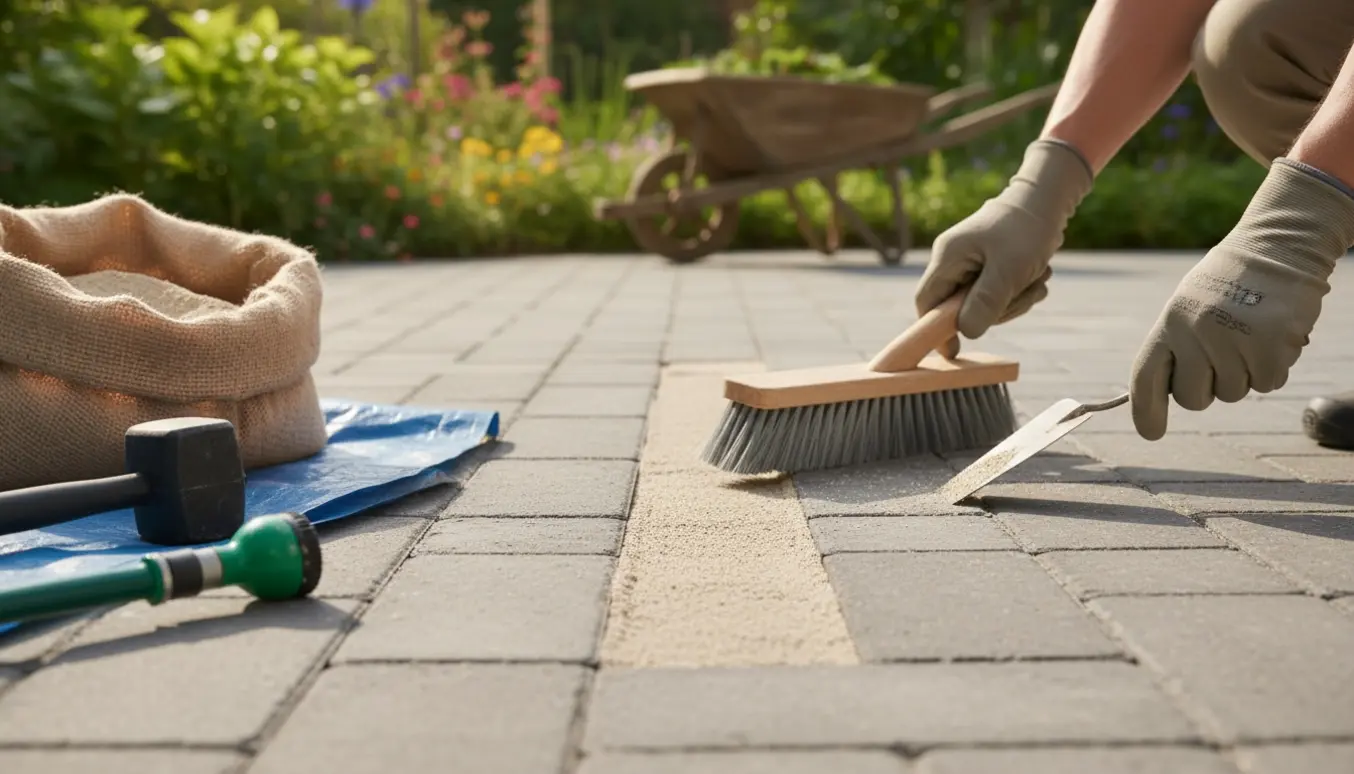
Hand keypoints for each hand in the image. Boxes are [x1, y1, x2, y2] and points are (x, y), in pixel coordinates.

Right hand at [915, 139, 1092, 354]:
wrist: (1049, 198)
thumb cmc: (1028, 230)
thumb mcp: (1009, 270)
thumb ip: (985, 302)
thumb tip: (966, 332)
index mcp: (948, 257)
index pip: (926, 302)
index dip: (935, 329)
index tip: (954, 351)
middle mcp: (953, 259)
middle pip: (959, 307)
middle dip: (995, 310)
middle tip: (1024, 293)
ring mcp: (970, 262)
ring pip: (983, 303)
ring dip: (1014, 300)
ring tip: (1038, 277)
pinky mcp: (988, 264)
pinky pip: (998, 293)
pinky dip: (1019, 291)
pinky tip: (1037, 274)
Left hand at [1131, 159, 1353, 439]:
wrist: (1279, 246)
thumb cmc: (1230, 282)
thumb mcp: (1190, 305)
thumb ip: (1176, 346)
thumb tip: (1164, 396)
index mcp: (1170, 321)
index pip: (1146, 376)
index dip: (1146, 410)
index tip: (1151, 433)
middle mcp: (1196, 332)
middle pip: (1193, 398)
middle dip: (1208, 387)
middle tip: (1225, 353)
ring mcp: (1233, 340)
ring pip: (1233, 394)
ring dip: (1244, 373)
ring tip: (1250, 333)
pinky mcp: (1270, 347)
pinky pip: (1267, 385)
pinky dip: (1273, 368)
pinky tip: (1273, 337)